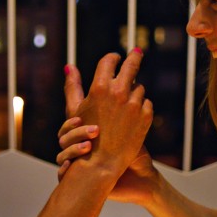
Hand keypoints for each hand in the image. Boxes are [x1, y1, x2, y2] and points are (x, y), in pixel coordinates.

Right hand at [57, 118, 157, 204]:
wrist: (140, 180)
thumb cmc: (134, 152)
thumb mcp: (127, 129)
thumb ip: (118, 111)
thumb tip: (116, 88)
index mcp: (86, 137)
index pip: (70, 125)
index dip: (72, 122)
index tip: (81, 118)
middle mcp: (79, 150)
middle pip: (63, 138)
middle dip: (75, 133)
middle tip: (94, 131)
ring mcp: (77, 166)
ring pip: (61, 155)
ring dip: (72, 150)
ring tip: (88, 147)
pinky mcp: (76, 181)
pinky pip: (62, 175)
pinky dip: (64, 170)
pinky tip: (71, 166)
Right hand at [63, 49, 152, 178]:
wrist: (103, 164)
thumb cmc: (84, 136)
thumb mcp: (76, 109)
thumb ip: (73, 86)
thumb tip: (69, 66)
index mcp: (100, 87)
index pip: (110, 61)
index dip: (113, 57)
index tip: (116, 57)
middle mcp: (119, 93)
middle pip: (131, 65)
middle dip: (134, 57)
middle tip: (137, 52)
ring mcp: (135, 104)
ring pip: (139, 87)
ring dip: (134, 91)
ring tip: (127, 100)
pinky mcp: (146, 116)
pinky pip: (147, 103)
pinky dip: (141, 107)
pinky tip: (133, 116)